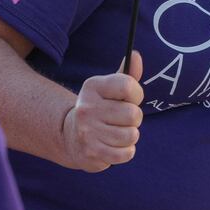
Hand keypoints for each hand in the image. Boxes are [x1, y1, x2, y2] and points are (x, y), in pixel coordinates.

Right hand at [61, 50, 143, 172]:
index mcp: (92, 86)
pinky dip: (126, 151)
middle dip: (134, 119)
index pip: (128, 85)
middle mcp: (87, 107)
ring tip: (118, 133)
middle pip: (133, 114)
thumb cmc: (101, 109)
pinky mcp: (91, 153)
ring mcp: (87, 131)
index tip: (130, 99)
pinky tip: (115, 146)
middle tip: (122, 120)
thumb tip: (137, 56)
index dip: (137, 94)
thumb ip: (128, 75)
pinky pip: (127, 153)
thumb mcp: (110, 89)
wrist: (72, 137)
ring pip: (131, 135)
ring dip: (130, 136)